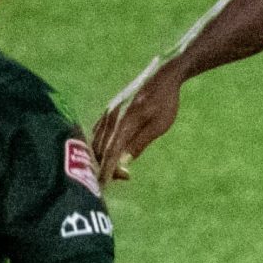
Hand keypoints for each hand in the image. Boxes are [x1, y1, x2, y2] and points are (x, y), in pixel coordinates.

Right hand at [91, 62, 182, 184]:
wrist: (164, 76)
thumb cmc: (166, 102)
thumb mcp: (159, 126)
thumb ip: (139, 143)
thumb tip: (123, 161)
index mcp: (124, 122)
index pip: (110, 152)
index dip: (106, 170)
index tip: (102, 186)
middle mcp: (111, 117)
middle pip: (100, 148)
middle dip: (105, 166)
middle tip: (121, 177)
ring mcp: (108, 112)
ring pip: (96, 140)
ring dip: (101, 156)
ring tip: (115, 169)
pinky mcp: (109, 109)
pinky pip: (98, 130)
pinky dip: (99, 144)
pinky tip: (107, 152)